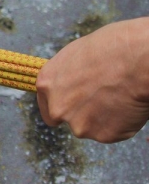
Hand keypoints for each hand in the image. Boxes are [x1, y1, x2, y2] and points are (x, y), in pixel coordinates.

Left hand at [36, 17, 148, 142]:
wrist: (136, 60)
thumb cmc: (110, 48)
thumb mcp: (76, 56)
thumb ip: (68, 77)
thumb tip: (73, 83)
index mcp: (47, 84)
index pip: (47, 106)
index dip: (62, 105)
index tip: (73, 105)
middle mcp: (57, 108)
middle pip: (66, 119)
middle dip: (81, 114)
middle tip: (102, 100)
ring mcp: (79, 124)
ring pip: (91, 127)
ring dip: (103, 118)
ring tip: (118, 96)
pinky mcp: (103, 135)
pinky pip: (113, 132)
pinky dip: (122, 123)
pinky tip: (128, 104)